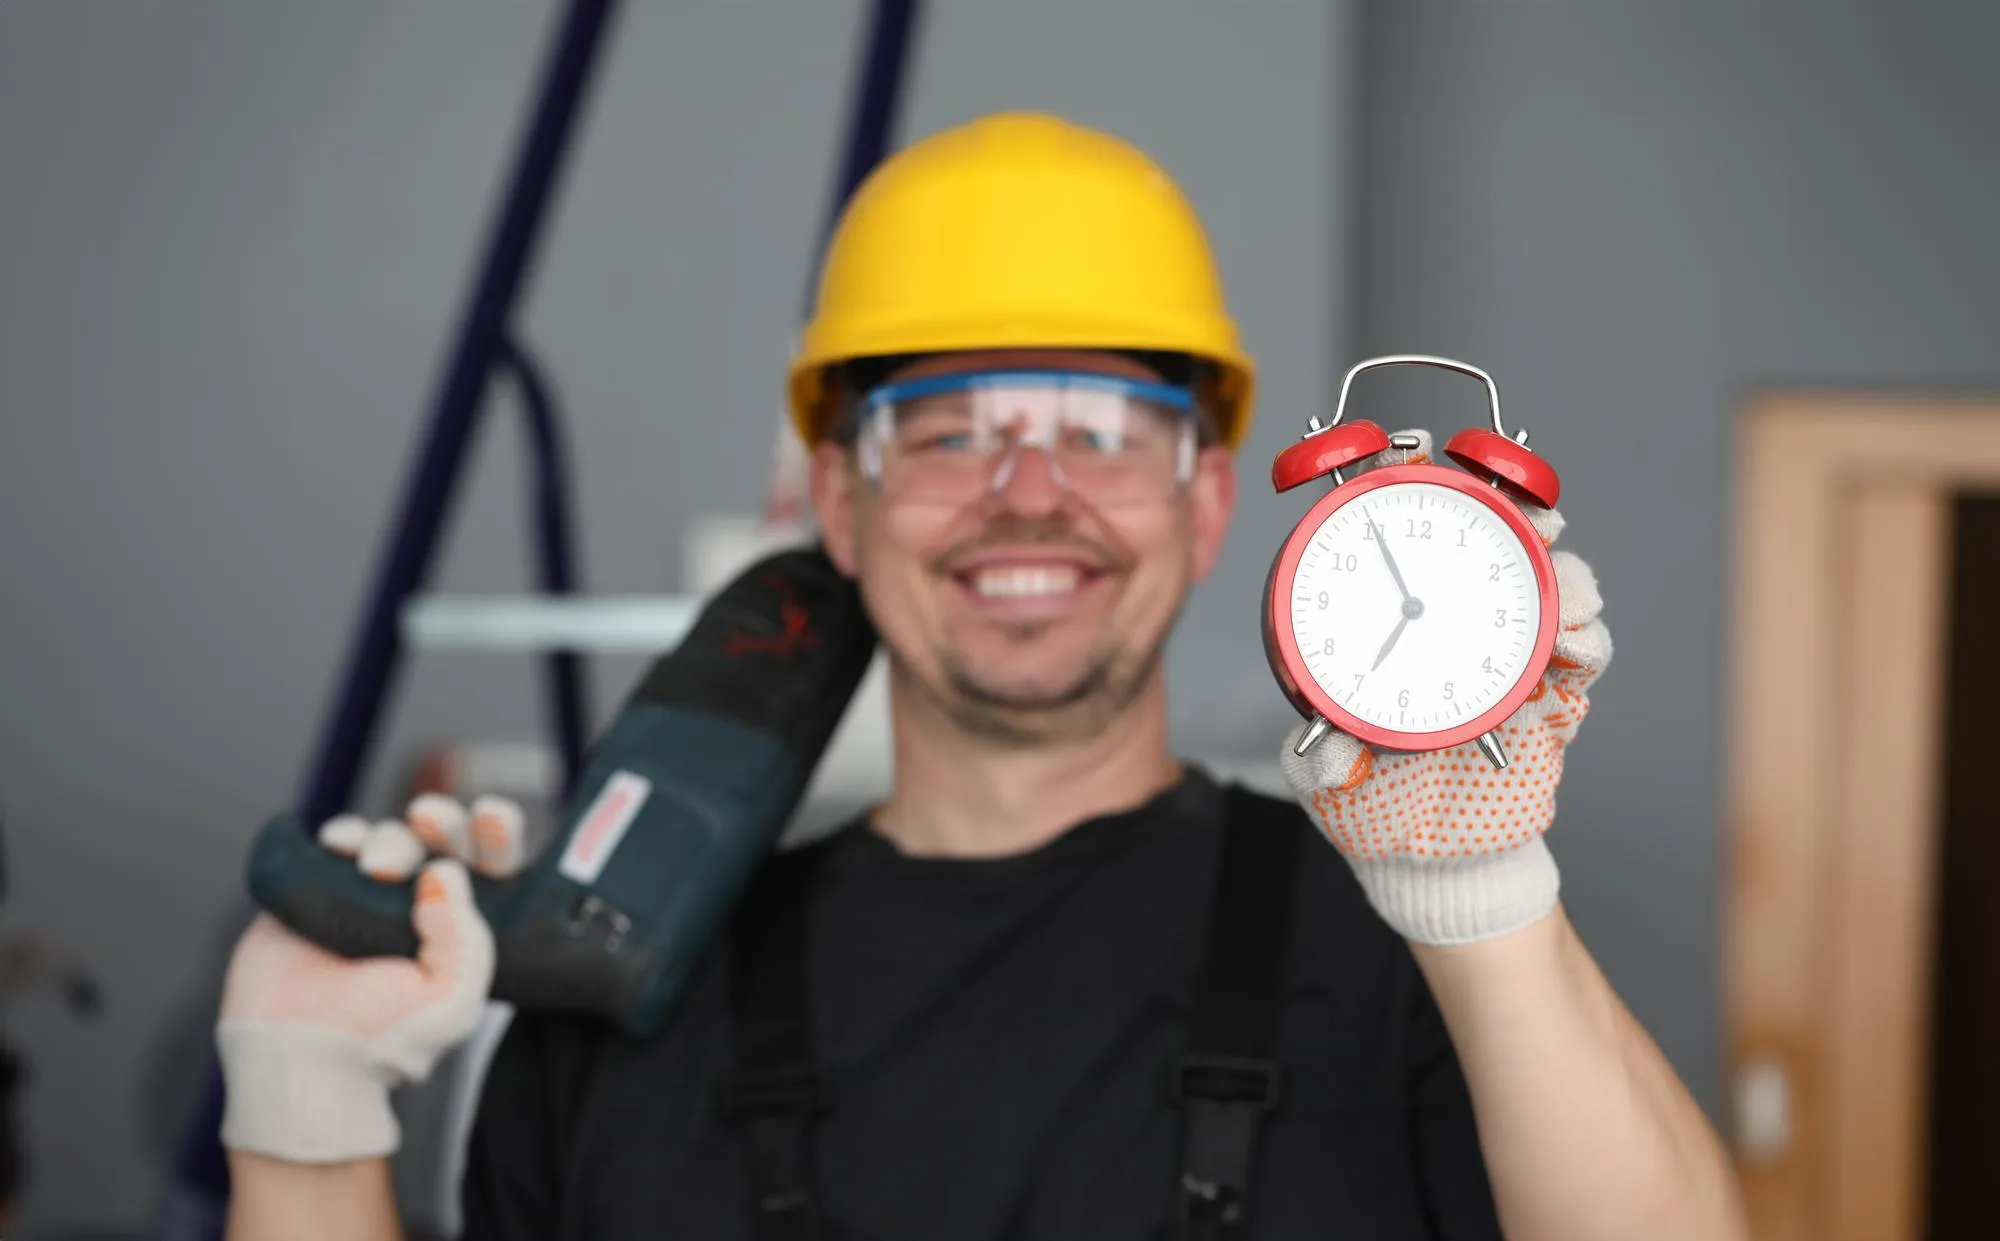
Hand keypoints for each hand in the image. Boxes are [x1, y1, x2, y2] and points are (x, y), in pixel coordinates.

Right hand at [215, 795, 529, 1163]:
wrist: (307, 1063)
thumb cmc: (386, 1043)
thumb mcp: (452, 1000)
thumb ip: (467, 938)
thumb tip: (444, 872)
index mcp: (463, 926)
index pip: (491, 865)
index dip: (496, 833)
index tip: (491, 817)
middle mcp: (420, 905)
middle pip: (441, 839)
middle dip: (443, 821)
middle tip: (428, 821)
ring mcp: (367, 895)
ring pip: (390, 837)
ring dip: (392, 839)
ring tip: (378, 871)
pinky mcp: (317, 890)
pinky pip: (334, 846)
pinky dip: (343, 834)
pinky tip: (343, 843)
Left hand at [1278, 429, 1611, 944]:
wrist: (1442, 869)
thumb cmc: (1380, 812)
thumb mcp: (1336, 786)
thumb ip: (1327, 765)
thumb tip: (1331, 750)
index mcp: (1390, 629)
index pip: (1401, 536)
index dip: (1410, 484)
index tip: (1414, 452)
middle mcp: (1451, 626)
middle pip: (1491, 539)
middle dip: (1515, 507)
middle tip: (1526, 507)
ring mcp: (1506, 654)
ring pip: (1546, 585)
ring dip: (1558, 568)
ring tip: (1556, 564)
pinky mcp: (1555, 695)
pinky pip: (1585, 652)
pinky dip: (1586, 637)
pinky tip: (1575, 638)